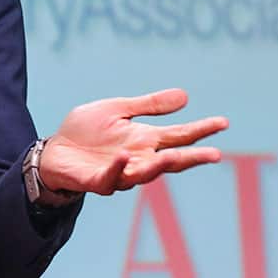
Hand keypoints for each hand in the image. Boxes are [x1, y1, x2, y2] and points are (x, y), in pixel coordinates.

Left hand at [39, 88, 228, 195]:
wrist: (54, 150)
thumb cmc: (85, 131)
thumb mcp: (117, 110)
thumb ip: (148, 106)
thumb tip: (185, 96)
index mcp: (144, 140)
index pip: (178, 136)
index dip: (200, 130)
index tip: (223, 122)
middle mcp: (138, 158)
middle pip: (171, 160)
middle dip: (192, 158)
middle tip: (215, 154)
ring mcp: (120, 172)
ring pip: (145, 174)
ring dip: (158, 166)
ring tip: (172, 156)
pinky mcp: (98, 180)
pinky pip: (111, 178)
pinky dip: (118, 169)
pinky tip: (123, 156)